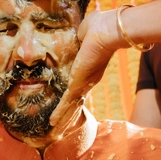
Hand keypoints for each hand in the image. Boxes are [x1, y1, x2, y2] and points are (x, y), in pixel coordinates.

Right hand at [48, 8, 124, 126]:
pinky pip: (66, 102)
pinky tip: (52, 123)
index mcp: (90, 69)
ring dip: (63, 120)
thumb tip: (79, 36)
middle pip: (76, 103)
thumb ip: (80, 37)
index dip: (73, 96)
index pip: (79, 86)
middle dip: (68, 116)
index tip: (67, 104)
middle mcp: (88, 81)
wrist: (108, 31)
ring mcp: (84, 84)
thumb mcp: (85, 33)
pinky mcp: (78, 85)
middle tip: (61, 128)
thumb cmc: (100, 27)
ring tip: (55, 132)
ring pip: (72, 107)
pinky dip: (59, 113)